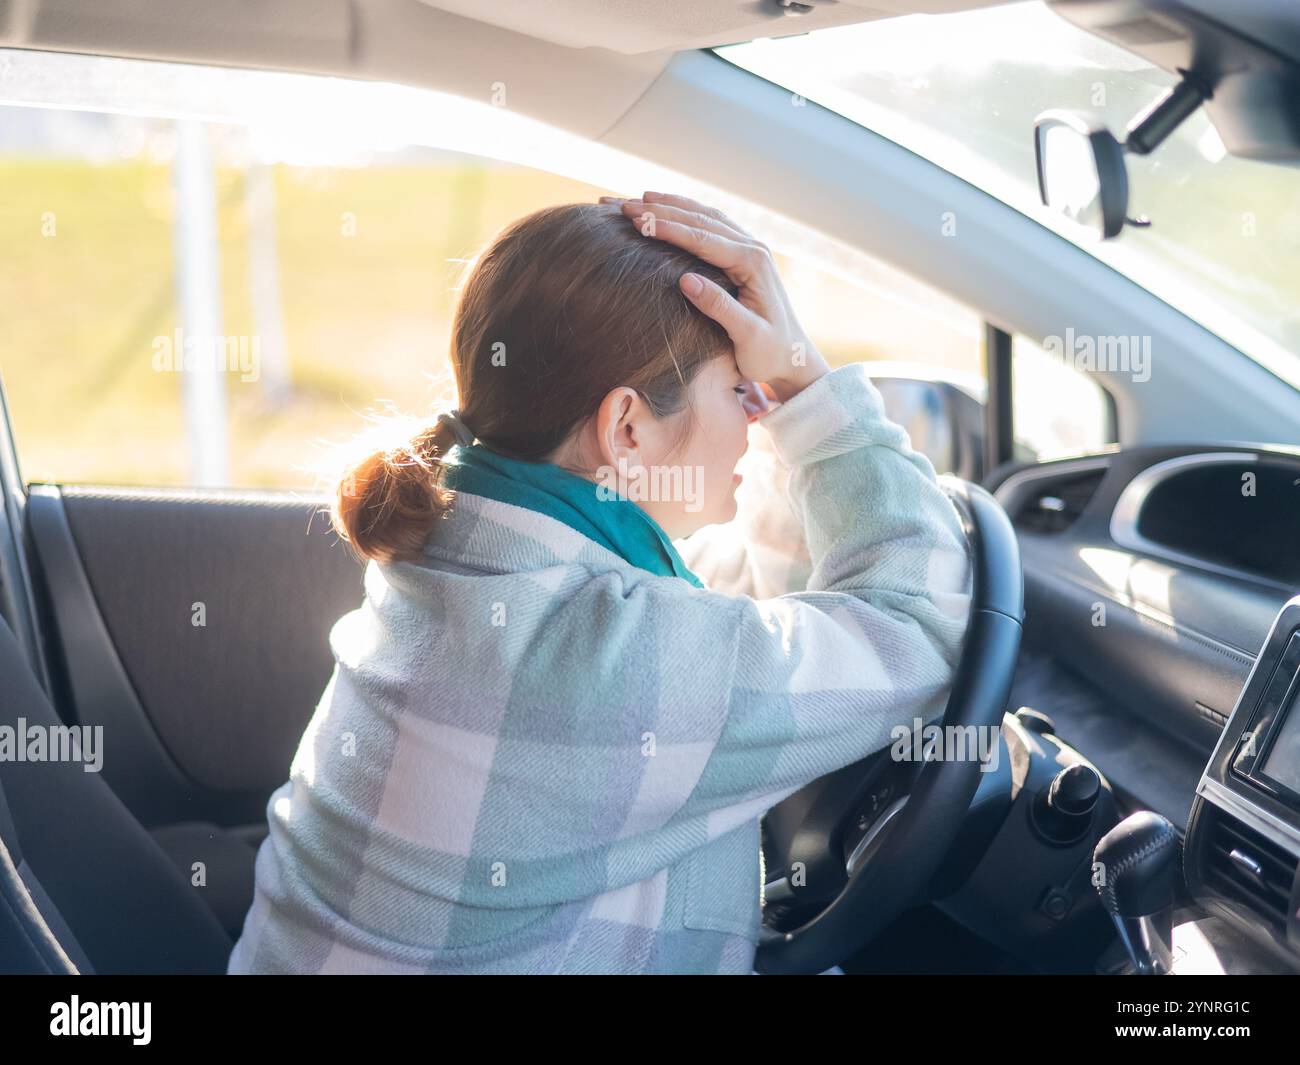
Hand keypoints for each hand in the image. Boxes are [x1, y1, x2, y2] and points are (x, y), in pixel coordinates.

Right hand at [604, 191, 829, 401]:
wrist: (794, 359)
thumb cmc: (770, 353)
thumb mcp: (747, 336)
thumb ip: (719, 307)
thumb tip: (685, 280)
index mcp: (753, 262)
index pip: (702, 238)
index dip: (667, 227)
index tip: (635, 220)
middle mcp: (753, 248)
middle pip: (701, 220)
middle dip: (661, 210)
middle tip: (625, 206)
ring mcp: (750, 249)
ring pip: (706, 217)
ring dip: (672, 206)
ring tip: (639, 198)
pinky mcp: (744, 256)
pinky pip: (712, 226)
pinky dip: (686, 215)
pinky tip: (667, 210)